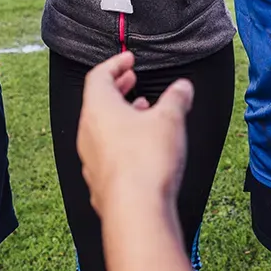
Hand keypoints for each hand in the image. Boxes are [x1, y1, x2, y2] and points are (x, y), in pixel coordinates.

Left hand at [77, 51, 192, 217]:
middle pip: (98, 101)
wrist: (135, 210)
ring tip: (143, 111)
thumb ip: (176, 98)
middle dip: (118, 88)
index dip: (115, 64)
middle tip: (131, 80)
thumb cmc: (146, 161)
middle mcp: (87, 132)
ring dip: (121, 115)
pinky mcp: (99, 180)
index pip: (99, 76)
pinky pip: (106, 152)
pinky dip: (121, 140)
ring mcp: (90, 158)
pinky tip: (142, 146)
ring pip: (101, 128)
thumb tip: (182, 88)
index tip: (128, 59)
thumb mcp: (170, 119)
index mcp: (98, 109)